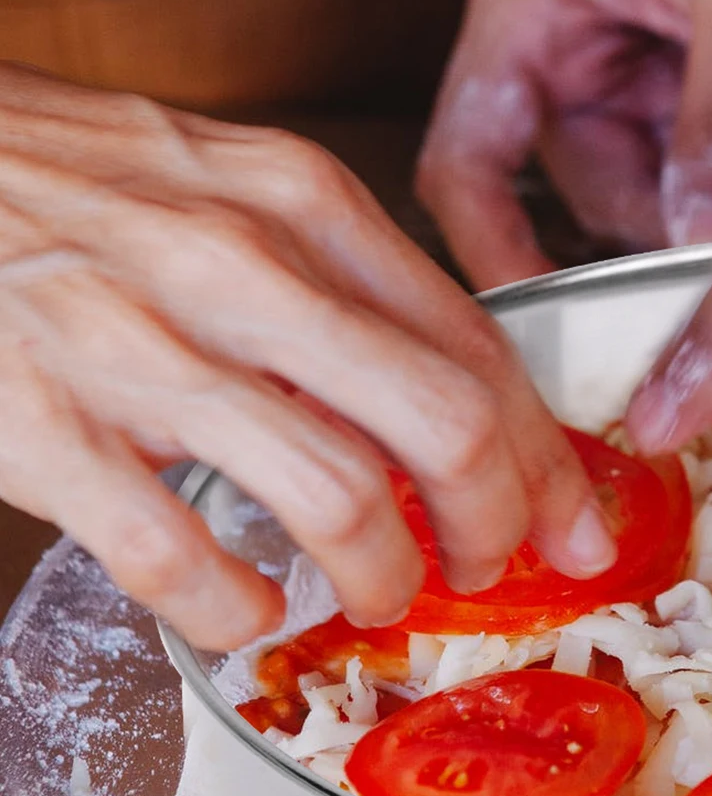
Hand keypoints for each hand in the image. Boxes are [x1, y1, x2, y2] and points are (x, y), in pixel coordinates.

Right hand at [0, 64, 612, 650]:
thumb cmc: (63, 183)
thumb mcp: (227, 186)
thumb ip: (341, 282)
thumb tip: (452, 405)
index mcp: (303, 203)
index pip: (480, 353)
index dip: (549, 462)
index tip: (574, 526)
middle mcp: (239, 265)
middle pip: (448, 430)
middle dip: (496, 529)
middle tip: (481, 570)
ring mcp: (136, 342)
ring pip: (340, 502)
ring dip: (380, 580)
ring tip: (369, 594)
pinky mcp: (39, 421)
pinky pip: (181, 559)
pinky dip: (233, 612)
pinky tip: (240, 611)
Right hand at [415, 0, 711, 288]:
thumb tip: (700, 236)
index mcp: (526, 22)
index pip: (467, 166)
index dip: (491, 252)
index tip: (541, 331)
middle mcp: (563, 68)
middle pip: (582, 203)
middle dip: (662, 237)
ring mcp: (623, 97)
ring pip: (652, 210)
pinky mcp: (680, 117)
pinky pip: (700, 191)